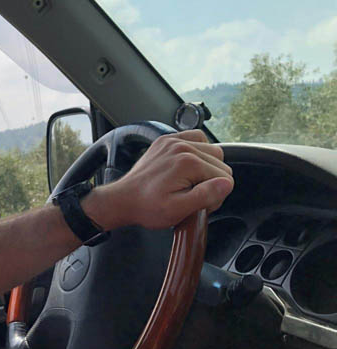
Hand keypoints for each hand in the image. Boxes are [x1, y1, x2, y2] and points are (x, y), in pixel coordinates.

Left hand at [85, 130, 233, 229]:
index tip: (200, 204)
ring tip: (191, 182)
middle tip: (194, 195)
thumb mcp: (178, 209)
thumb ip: (205, 196)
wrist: (123, 199)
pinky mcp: (166, 141)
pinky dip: (198, 152)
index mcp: (188, 162)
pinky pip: (196, 139)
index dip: (216, 195)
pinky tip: (189, 167)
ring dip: (207, 166)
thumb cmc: (147, 207)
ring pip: (212, 150)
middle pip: (221, 162)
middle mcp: (182, 146)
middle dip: (212, 181)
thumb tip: (226, 184)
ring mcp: (173, 141)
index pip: (225, 178)